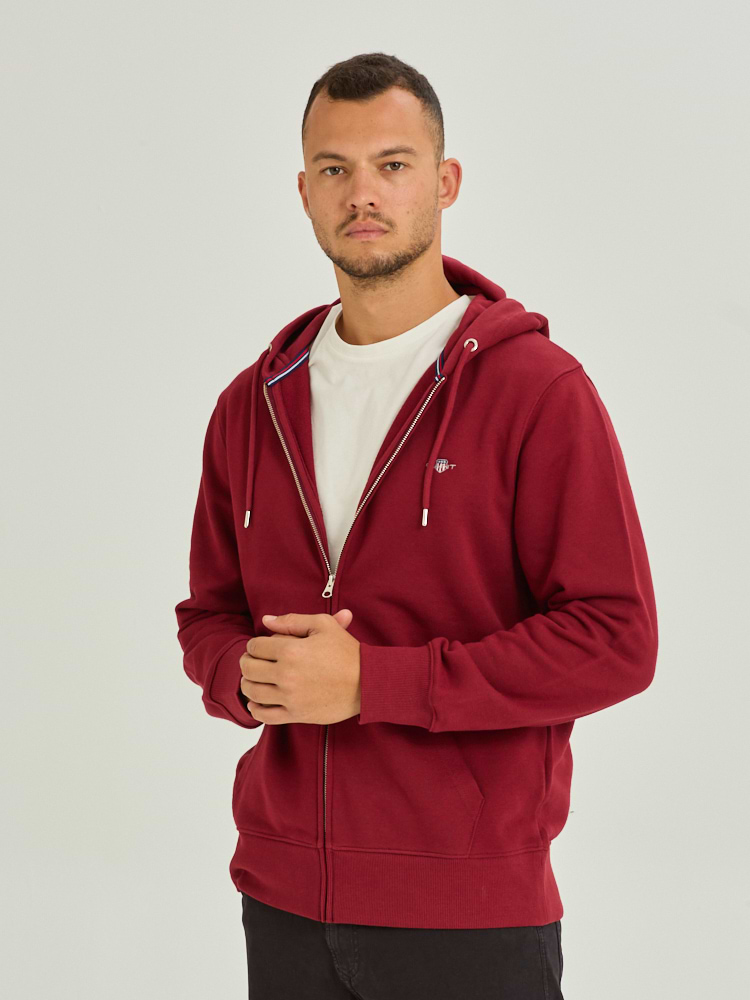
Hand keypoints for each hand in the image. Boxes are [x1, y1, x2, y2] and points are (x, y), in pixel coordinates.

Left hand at [240, 610, 359, 724]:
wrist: (368, 682)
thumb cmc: (347, 651)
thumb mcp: (323, 625)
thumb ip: (292, 620)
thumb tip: (266, 620)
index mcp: (291, 650)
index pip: (255, 647)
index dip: (254, 645)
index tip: (259, 647)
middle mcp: (287, 674)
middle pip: (249, 669)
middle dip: (247, 662)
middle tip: (252, 661)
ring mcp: (290, 697)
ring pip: (253, 692)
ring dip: (248, 684)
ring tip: (254, 679)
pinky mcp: (296, 714)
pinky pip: (265, 715)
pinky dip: (255, 709)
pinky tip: (257, 702)